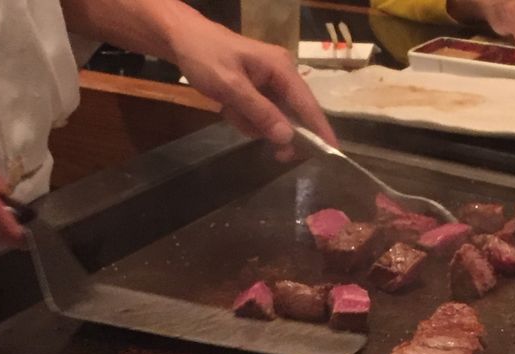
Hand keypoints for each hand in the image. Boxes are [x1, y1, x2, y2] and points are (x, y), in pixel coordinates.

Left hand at [170, 20, 337, 152]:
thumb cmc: (206, 57)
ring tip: (230, 110)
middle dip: (277, 132)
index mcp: (281, 68)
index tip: (333, 153)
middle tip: (274, 154)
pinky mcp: (258, 89)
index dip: (320, 129)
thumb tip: (288, 136)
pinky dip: (245, 117)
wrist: (182, 39)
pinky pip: (260, 114)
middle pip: (294, 114)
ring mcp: (269, 82)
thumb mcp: (231, 86)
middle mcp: (282, 74)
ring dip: (253, 124)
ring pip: (274, 118)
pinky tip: (229, 108)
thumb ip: (260, 112)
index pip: (308, 104)